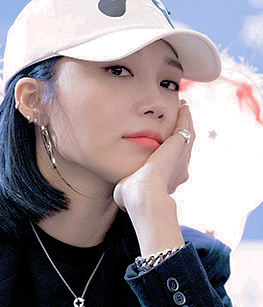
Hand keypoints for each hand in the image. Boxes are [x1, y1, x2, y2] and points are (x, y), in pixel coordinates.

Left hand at [113, 101, 193, 254]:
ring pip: (188, 136)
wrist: (145, 195)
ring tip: (185, 109)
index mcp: (168, 181)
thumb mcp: (128, 193)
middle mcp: (179, 170)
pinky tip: (183, 107)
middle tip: (183, 122)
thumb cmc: (132, 199)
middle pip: (184, 149)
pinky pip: (184, 128)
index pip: (172, 167)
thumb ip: (126, 192)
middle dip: (183, 134)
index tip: (167, 148)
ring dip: (187, 122)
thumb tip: (119, 198)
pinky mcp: (178, 145)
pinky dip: (185, 117)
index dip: (171, 156)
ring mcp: (181, 158)